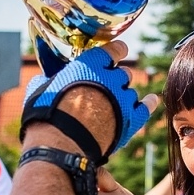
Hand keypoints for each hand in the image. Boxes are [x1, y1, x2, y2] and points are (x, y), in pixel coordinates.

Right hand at [21, 40, 158, 158]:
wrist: (60, 144)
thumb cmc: (46, 116)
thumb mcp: (41, 88)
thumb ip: (50, 79)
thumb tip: (45, 79)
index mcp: (91, 64)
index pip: (113, 50)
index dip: (116, 51)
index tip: (118, 52)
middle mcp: (111, 78)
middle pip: (122, 74)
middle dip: (115, 80)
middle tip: (104, 90)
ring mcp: (123, 99)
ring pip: (130, 92)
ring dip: (122, 97)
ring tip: (110, 108)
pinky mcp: (131, 120)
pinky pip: (145, 108)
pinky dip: (149, 103)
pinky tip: (151, 100)